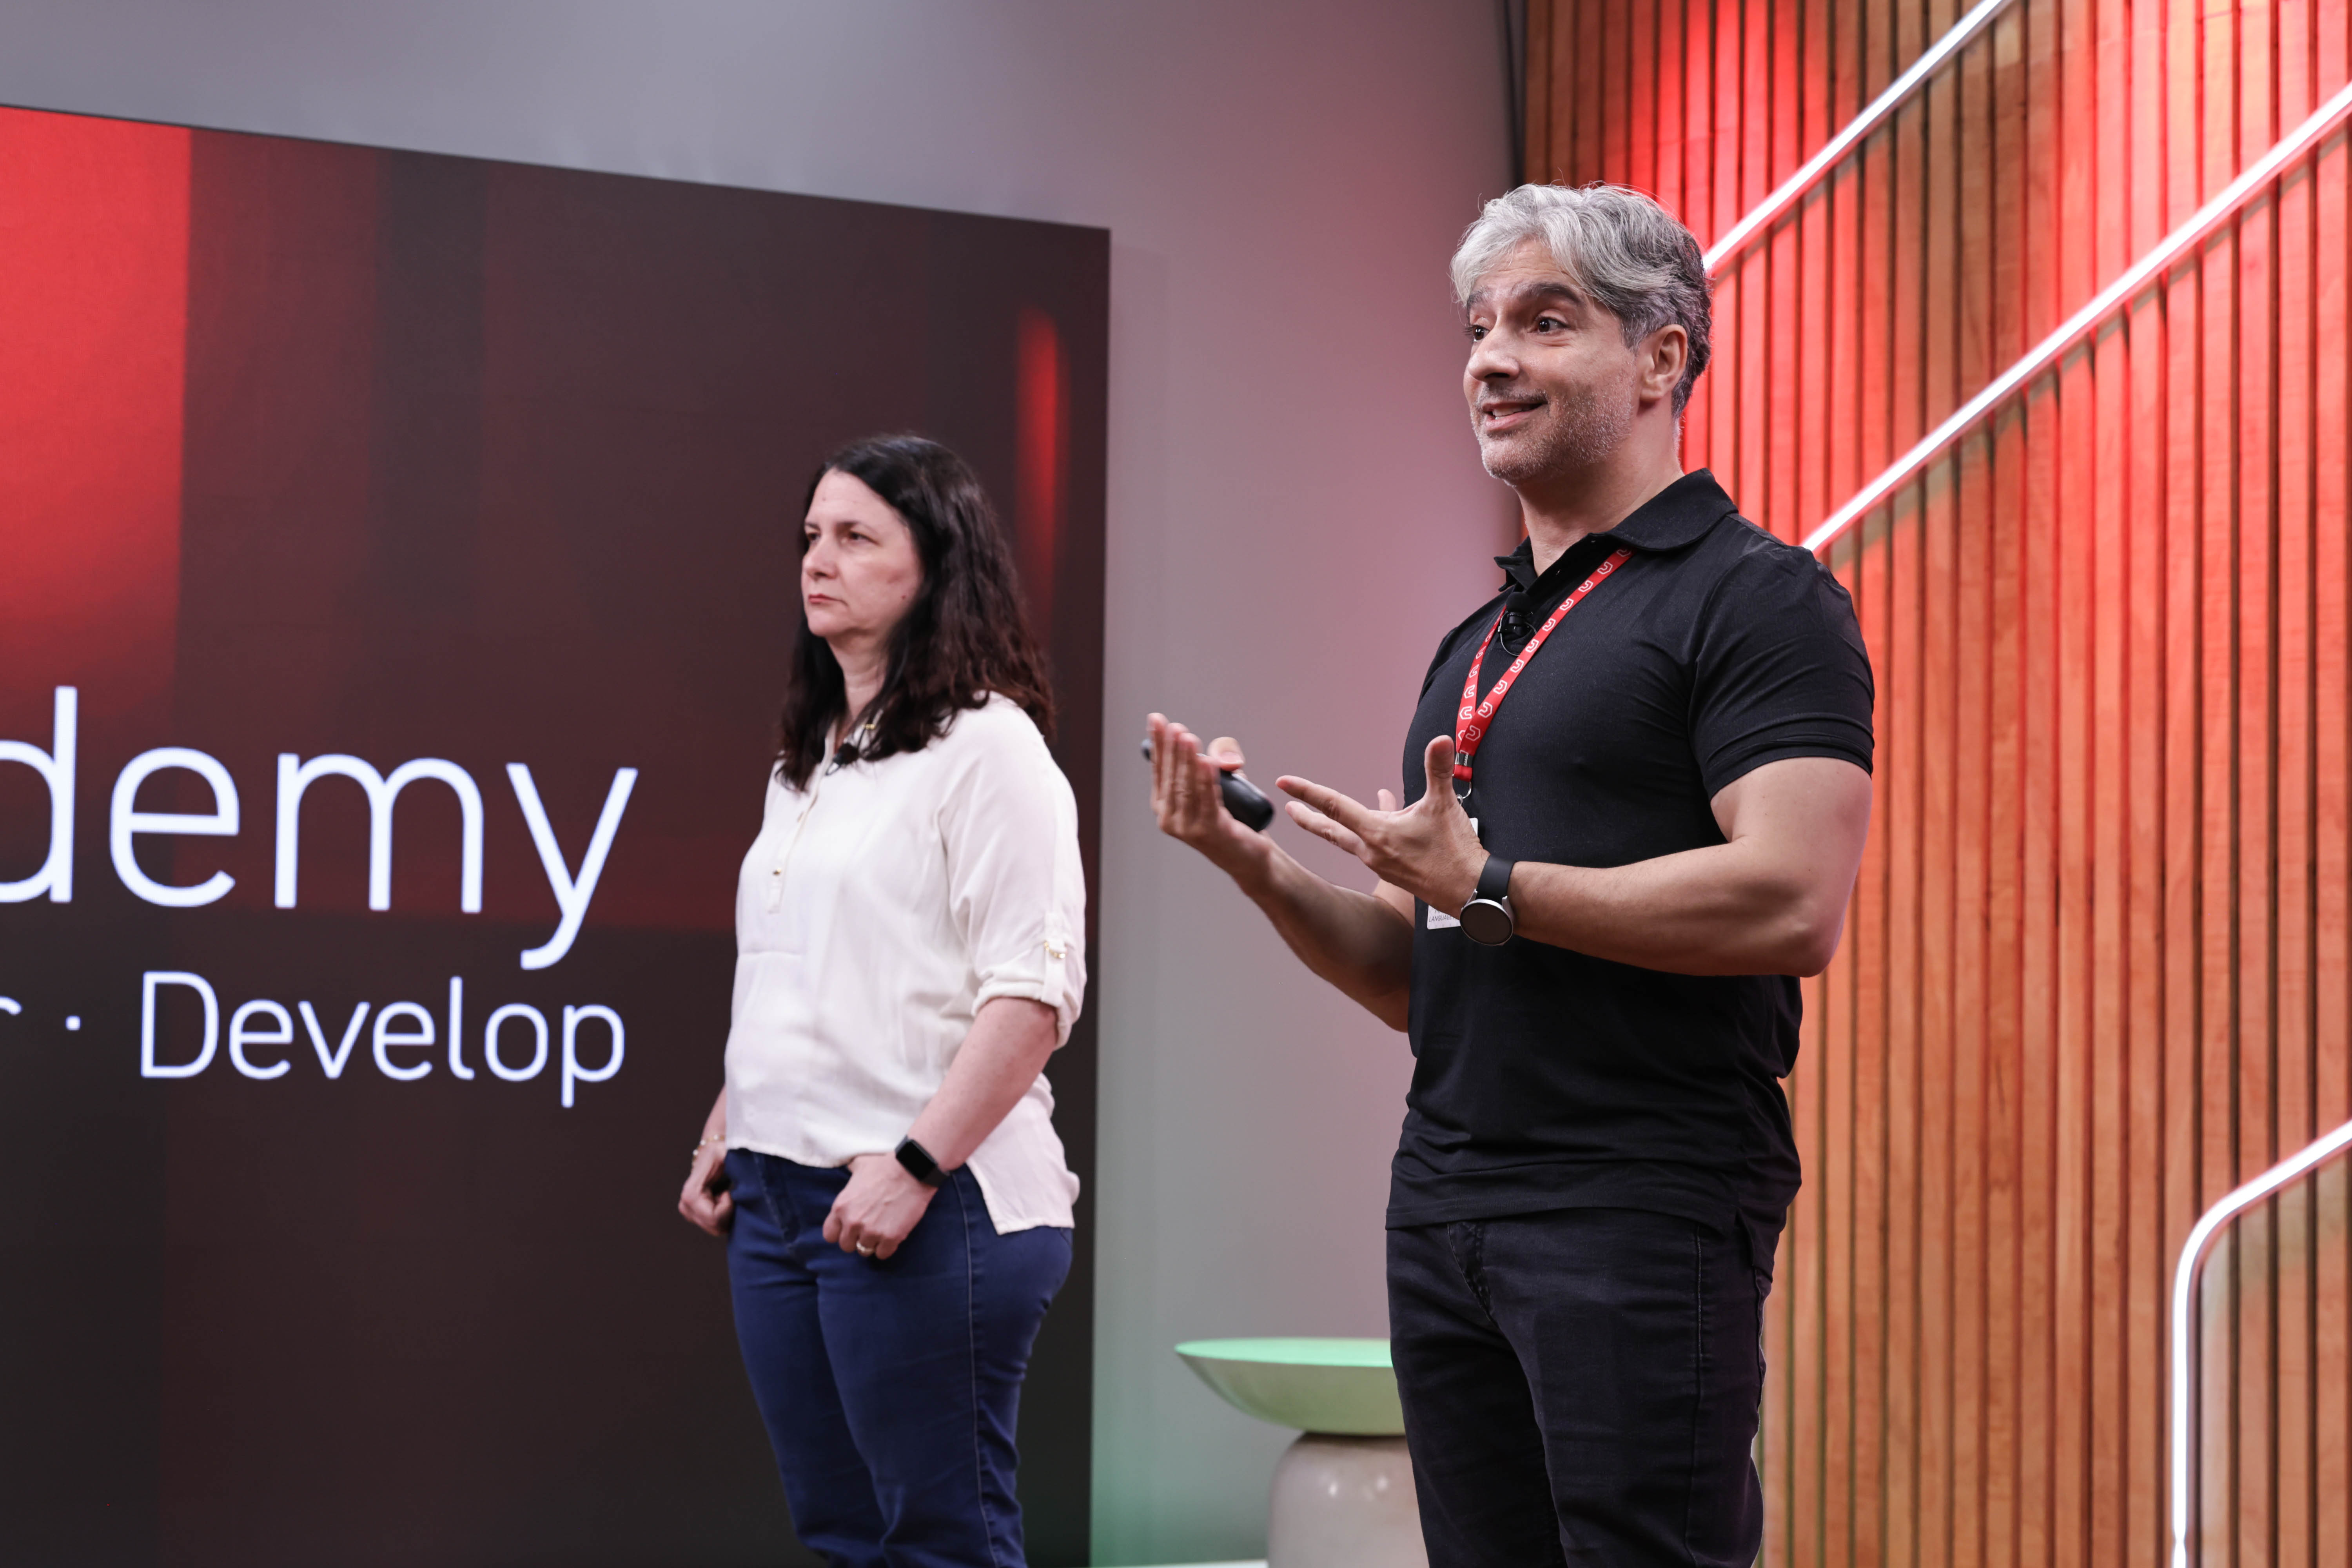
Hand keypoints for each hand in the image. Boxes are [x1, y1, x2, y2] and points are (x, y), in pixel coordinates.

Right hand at [678, 1137, 733, 1236]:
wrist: (713, 1149)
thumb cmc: (722, 1149)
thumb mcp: (728, 1153)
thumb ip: (735, 1165)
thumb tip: (741, 1182)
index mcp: (691, 1193)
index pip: (714, 1218)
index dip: (728, 1208)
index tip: (729, 1190)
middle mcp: (685, 1206)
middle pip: (715, 1226)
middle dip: (729, 1213)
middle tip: (730, 1192)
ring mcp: (688, 1212)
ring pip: (715, 1228)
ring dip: (727, 1213)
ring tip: (726, 1193)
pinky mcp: (693, 1215)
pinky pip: (714, 1225)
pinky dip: (724, 1214)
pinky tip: (724, 1198)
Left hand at [822, 1153, 937, 1259]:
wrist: (911, 1170)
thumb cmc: (885, 1166)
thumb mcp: (858, 1166)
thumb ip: (850, 1176)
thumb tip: (848, 1168)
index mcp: (841, 1207)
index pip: (829, 1235)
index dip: (840, 1232)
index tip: (849, 1229)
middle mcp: (852, 1222)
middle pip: (846, 1246)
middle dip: (856, 1239)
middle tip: (868, 1229)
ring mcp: (871, 1231)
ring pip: (864, 1251)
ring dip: (872, 1244)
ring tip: (881, 1232)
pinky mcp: (891, 1237)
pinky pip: (883, 1254)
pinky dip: (887, 1247)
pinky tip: (892, 1236)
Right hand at [1147, 713, 1269, 874]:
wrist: (1249, 857)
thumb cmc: (1232, 818)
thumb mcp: (1223, 783)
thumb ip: (1221, 761)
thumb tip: (1222, 757)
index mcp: (1164, 805)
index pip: (1160, 769)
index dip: (1158, 743)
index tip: (1156, 719)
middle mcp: (1169, 818)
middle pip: (1172, 776)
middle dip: (1173, 748)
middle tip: (1175, 726)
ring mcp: (1187, 828)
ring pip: (1186, 786)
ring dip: (1187, 760)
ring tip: (1187, 737)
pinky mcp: (1208, 832)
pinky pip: (1207, 801)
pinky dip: (1207, 780)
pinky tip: (1206, 762)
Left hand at [1278, 734, 1487, 914]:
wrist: (1469, 892)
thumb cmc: (1454, 852)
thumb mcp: (1444, 805)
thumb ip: (1438, 770)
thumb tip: (1439, 740)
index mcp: (1377, 833)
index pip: (1333, 806)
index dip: (1307, 791)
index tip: (1284, 784)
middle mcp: (1372, 850)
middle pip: (1331, 829)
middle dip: (1308, 818)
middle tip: (1289, 809)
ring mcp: (1381, 863)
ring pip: (1353, 837)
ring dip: (1342, 822)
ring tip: (1335, 810)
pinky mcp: (1394, 871)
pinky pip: (1375, 843)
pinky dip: (1374, 826)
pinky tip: (1388, 814)